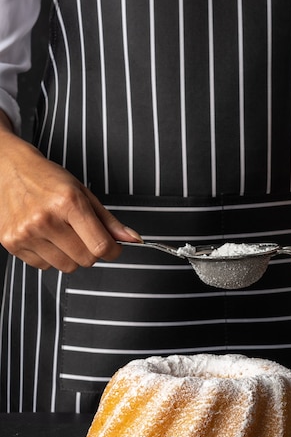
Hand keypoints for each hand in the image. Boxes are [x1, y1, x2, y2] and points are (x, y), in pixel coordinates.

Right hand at [0, 114, 140, 271]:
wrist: (7, 169)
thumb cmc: (48, 179)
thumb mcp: (83, 193)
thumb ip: (109, 220)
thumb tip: (133, 239)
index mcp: (68, 202)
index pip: (101, 246)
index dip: (114, 251)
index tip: (114, 248)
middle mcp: (46, 218)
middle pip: (86, 260)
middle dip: (91, 251)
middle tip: (83, 234)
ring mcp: (27, 233)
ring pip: (66, 267)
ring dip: (70, 255)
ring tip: (61, 233)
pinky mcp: (12, 243)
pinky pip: (44, 266)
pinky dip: (49, 256)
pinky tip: (44, 236)